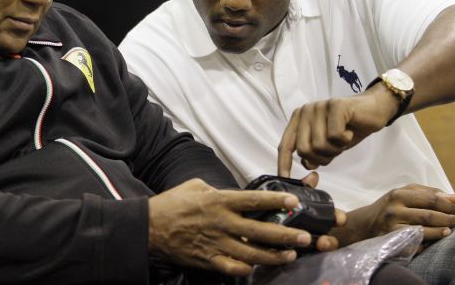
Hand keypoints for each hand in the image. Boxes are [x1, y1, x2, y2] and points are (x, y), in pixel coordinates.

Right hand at [148, 178, 344, 276]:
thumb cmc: (173, 203)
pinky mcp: (209, 260)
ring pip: (252, 254)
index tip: (295, 202)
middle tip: (304, 238)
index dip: (276, 201)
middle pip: (260, 231)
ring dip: (274, 256)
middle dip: (285, 236)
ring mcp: (217, 244)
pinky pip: (233, 268)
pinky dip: (247, 269)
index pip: (254, 200)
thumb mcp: (196, 186)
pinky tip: (258, 267)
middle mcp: (222, 223)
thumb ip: (219, 190)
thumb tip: (234, 193)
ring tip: (290, 256)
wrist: (149, 228)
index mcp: (219, 201)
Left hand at [277, 85, 399, 174]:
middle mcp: (305, 111)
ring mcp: (319, 107)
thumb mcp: (328, 146)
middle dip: (322, 158)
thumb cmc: (349, 128)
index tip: (285, 180)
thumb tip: (306, 165)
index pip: (285, 146)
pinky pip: (335, 136)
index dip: (284, 165)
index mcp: (298, 119)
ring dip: (335, 149)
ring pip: (319, 145)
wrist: (374, 110)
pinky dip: (345, 140)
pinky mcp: (335, 105)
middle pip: (303, 150)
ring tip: (343, 138)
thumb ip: (314, 154)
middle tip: (336, 149)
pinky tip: (350, 132)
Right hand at [331, 184, 454, 245]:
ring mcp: (393, 227)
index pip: (430, 199)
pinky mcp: (393, 241)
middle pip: (429, 214)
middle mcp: (394, 210)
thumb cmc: (389, 207)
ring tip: (451, 230)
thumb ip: (427, 193)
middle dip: (448, 218)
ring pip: (424, 230)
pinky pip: (417, 243)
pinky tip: (437, 239)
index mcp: (398, 195)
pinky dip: (430, 242)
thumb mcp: (403, 194)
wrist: (365, 225)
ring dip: (442, 230)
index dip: (447, 205)